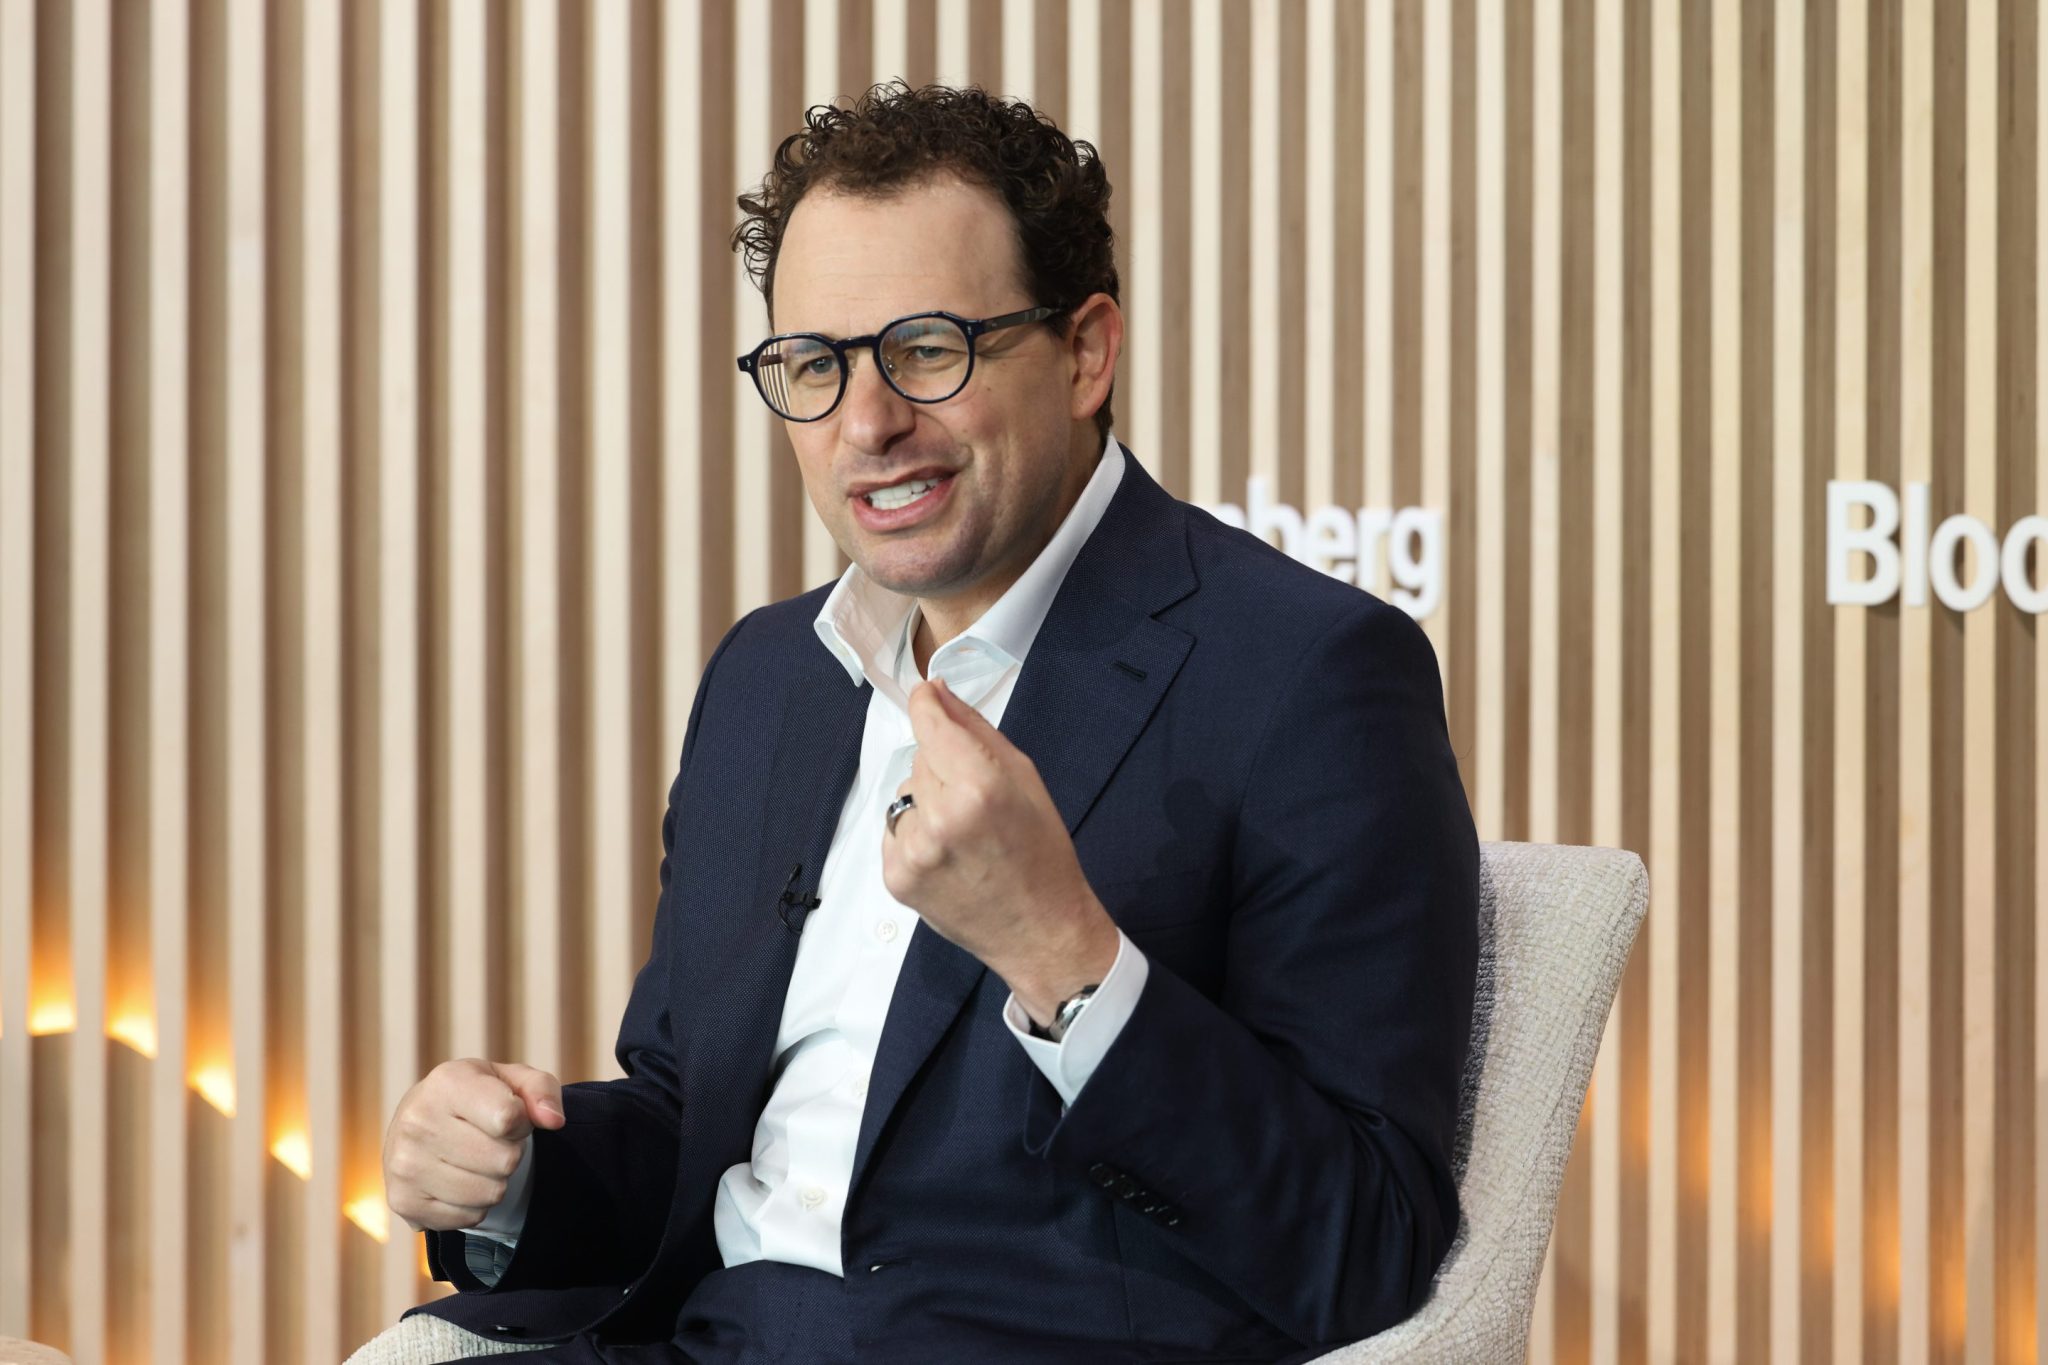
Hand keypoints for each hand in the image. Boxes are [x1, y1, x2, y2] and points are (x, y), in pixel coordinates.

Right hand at [382, 1058, 564, 1231]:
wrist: (420, 1123)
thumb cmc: (477, 1099)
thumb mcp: (512, 1080)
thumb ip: (541, 1090)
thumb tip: (554, 1120)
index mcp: (446, 1083)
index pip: (508, 1118)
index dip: (522, 1121)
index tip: (510, 1115)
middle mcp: (416, 1122)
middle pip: (504, 1161)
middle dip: (509, 1152)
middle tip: (490, 1139)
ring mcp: (404, 1165)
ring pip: (490, 1194)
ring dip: (495, 1180)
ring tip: (476, 1158)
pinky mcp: (403, 1202)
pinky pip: (471, 1217)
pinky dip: (475, 1204)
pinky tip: (459, 1179)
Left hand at [884, 677, 1119, 1023]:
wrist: (1039, 930)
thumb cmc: (1042, 851)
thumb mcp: (1025, 778)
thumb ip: (975, 731)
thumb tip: (937, 692)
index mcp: (979, 788)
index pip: (930, 726)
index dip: (925, 705)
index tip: (925, 695)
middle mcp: (940, 818)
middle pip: (920, 759)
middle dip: (943, 766)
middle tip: (976, 797)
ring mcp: (913, 851)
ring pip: (905, 793)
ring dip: (927, 801)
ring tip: (962, 832)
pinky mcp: (896, 877)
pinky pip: (895, 829)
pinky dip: (915, 833)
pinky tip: (947, 854)